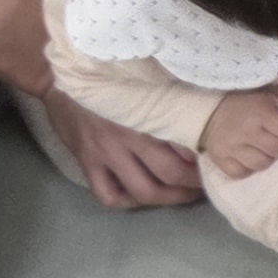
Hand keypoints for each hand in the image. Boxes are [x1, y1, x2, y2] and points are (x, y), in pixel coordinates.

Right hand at [45, 87, 202, 208]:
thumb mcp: (144, 82)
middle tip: (205, 184)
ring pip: (143, 190)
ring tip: (182, 195)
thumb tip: (202, 114)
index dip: (205, 158)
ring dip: (168, 199)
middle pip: (170, 172)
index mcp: (148, 112)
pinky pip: (108, 195)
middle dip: (193, 184)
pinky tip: (138, 197)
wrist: (59, 76)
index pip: (186, 143)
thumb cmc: (110, 77)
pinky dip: (126, 202)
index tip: (217, 160)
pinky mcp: (86, 162)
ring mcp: (106, 152)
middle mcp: (128, 135)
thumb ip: (167, 102)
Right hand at [203, 88, 277, 178]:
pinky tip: (245, 158)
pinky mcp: (220, 160)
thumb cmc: (245, 105)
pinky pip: (241, 173)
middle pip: (277, 150)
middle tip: (271, 141)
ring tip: (259, 150)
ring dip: (264, 159)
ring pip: (261, 165)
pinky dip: (246, 168)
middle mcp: (246, 131)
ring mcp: (232, 147)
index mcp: (260, 113)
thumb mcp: (268, 99)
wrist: (210, 112)